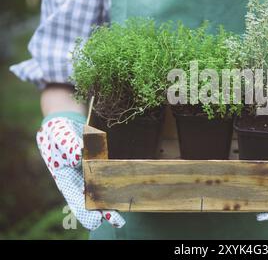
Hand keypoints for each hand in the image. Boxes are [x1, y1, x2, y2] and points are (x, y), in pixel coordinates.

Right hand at [36, 113, 124, 229]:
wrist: (67, 122)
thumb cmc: (58, 132)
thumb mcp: (59, 135)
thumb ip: (67, 145)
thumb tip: (76, 156)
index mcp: (66, 178)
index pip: (75, 199)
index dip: (85, 211)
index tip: (95, 222)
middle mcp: (81, 179)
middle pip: (94, 199)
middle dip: (105, 211)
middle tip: (118, 222)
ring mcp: (93, 173)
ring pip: (105, 190)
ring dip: (115, 200)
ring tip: (127, 212)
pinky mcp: (104, 164)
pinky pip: (113, 175)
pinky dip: (121, 182)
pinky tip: (132, 189)